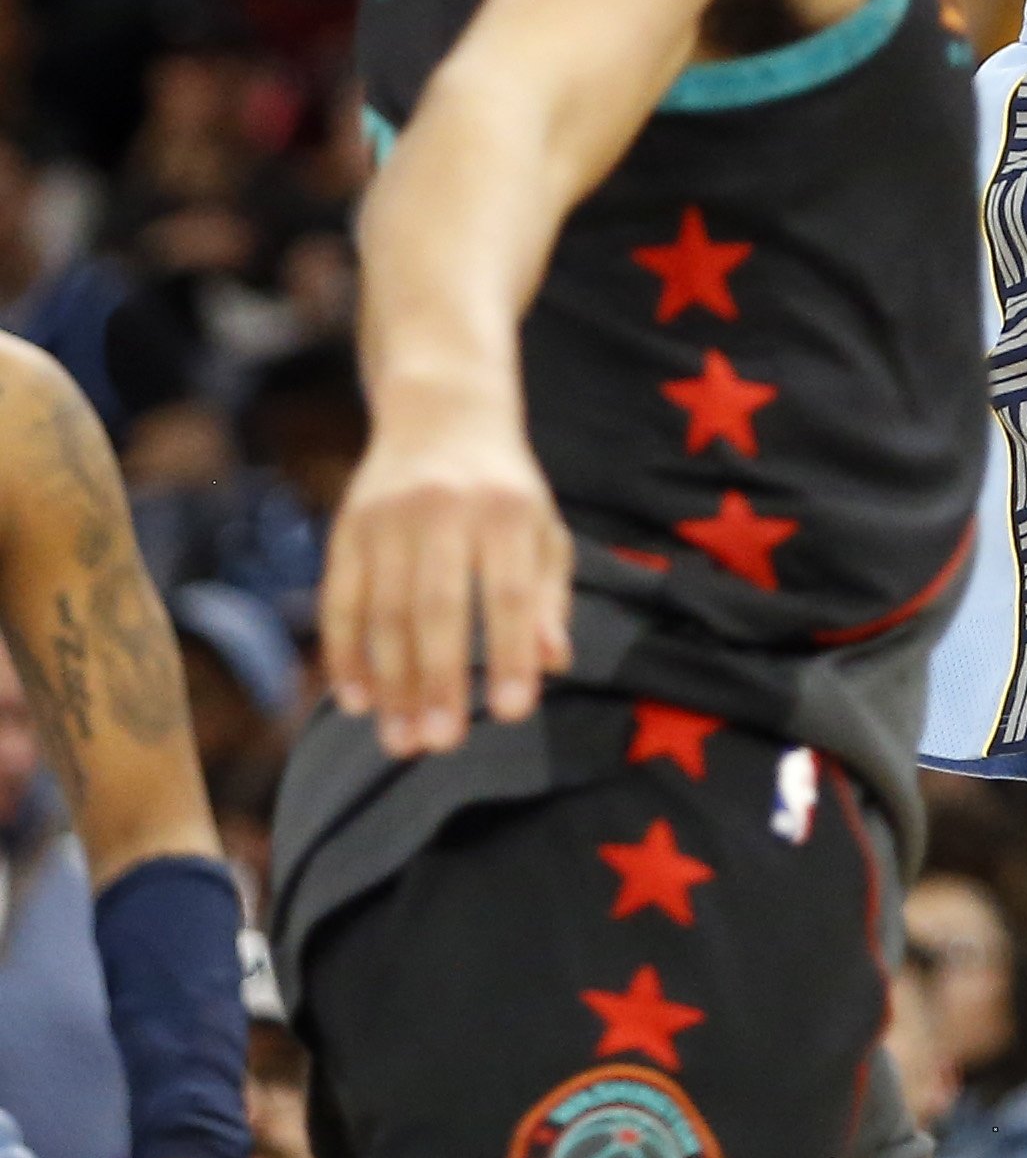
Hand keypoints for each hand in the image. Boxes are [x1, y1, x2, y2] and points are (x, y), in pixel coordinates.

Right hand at [320, 393, 572, 756]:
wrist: (442, 413)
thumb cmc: (505, 490)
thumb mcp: (544, 528)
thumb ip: (551, 598)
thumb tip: (554, 665)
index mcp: (506, 510)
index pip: (511, 592)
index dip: (511, 653)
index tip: (513, 712)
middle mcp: (445, 508)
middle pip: (438, 606)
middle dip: (438, 680)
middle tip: (441, 743)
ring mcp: (389, 516)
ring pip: (384, 611)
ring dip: (390, 683)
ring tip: (400, 741)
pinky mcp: (348, 526)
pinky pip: (340, 600)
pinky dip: (344, 654)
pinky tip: (356, 701)